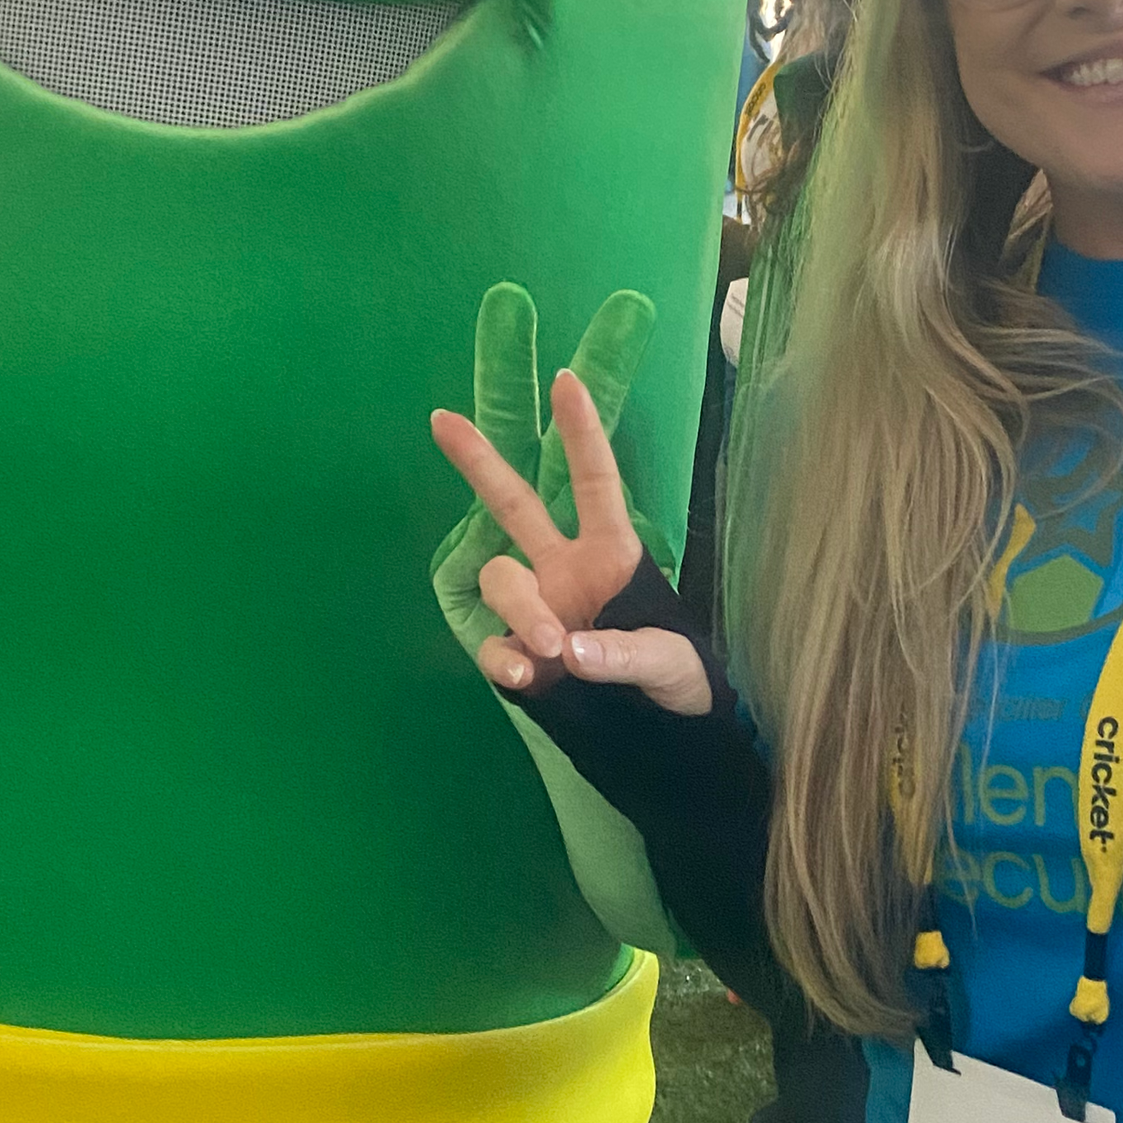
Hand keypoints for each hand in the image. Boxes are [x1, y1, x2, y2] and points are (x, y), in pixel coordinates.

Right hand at [432, 293, 709, 717]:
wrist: (664, 741)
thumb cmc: (682, 681)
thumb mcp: (672, 664)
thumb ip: (624, 653)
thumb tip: (569, 649)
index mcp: (613, 554)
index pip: (594, 482)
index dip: (582, 433)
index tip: (567, 382)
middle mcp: (566, 569)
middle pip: (514, 504)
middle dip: (479, 462)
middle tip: (441, 418)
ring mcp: (537, 608)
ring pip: (499, 577)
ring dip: (518, 606)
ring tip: (550, 648)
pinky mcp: (519, 654)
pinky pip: (491, 641)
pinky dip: (500, 654)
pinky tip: (523, 674)